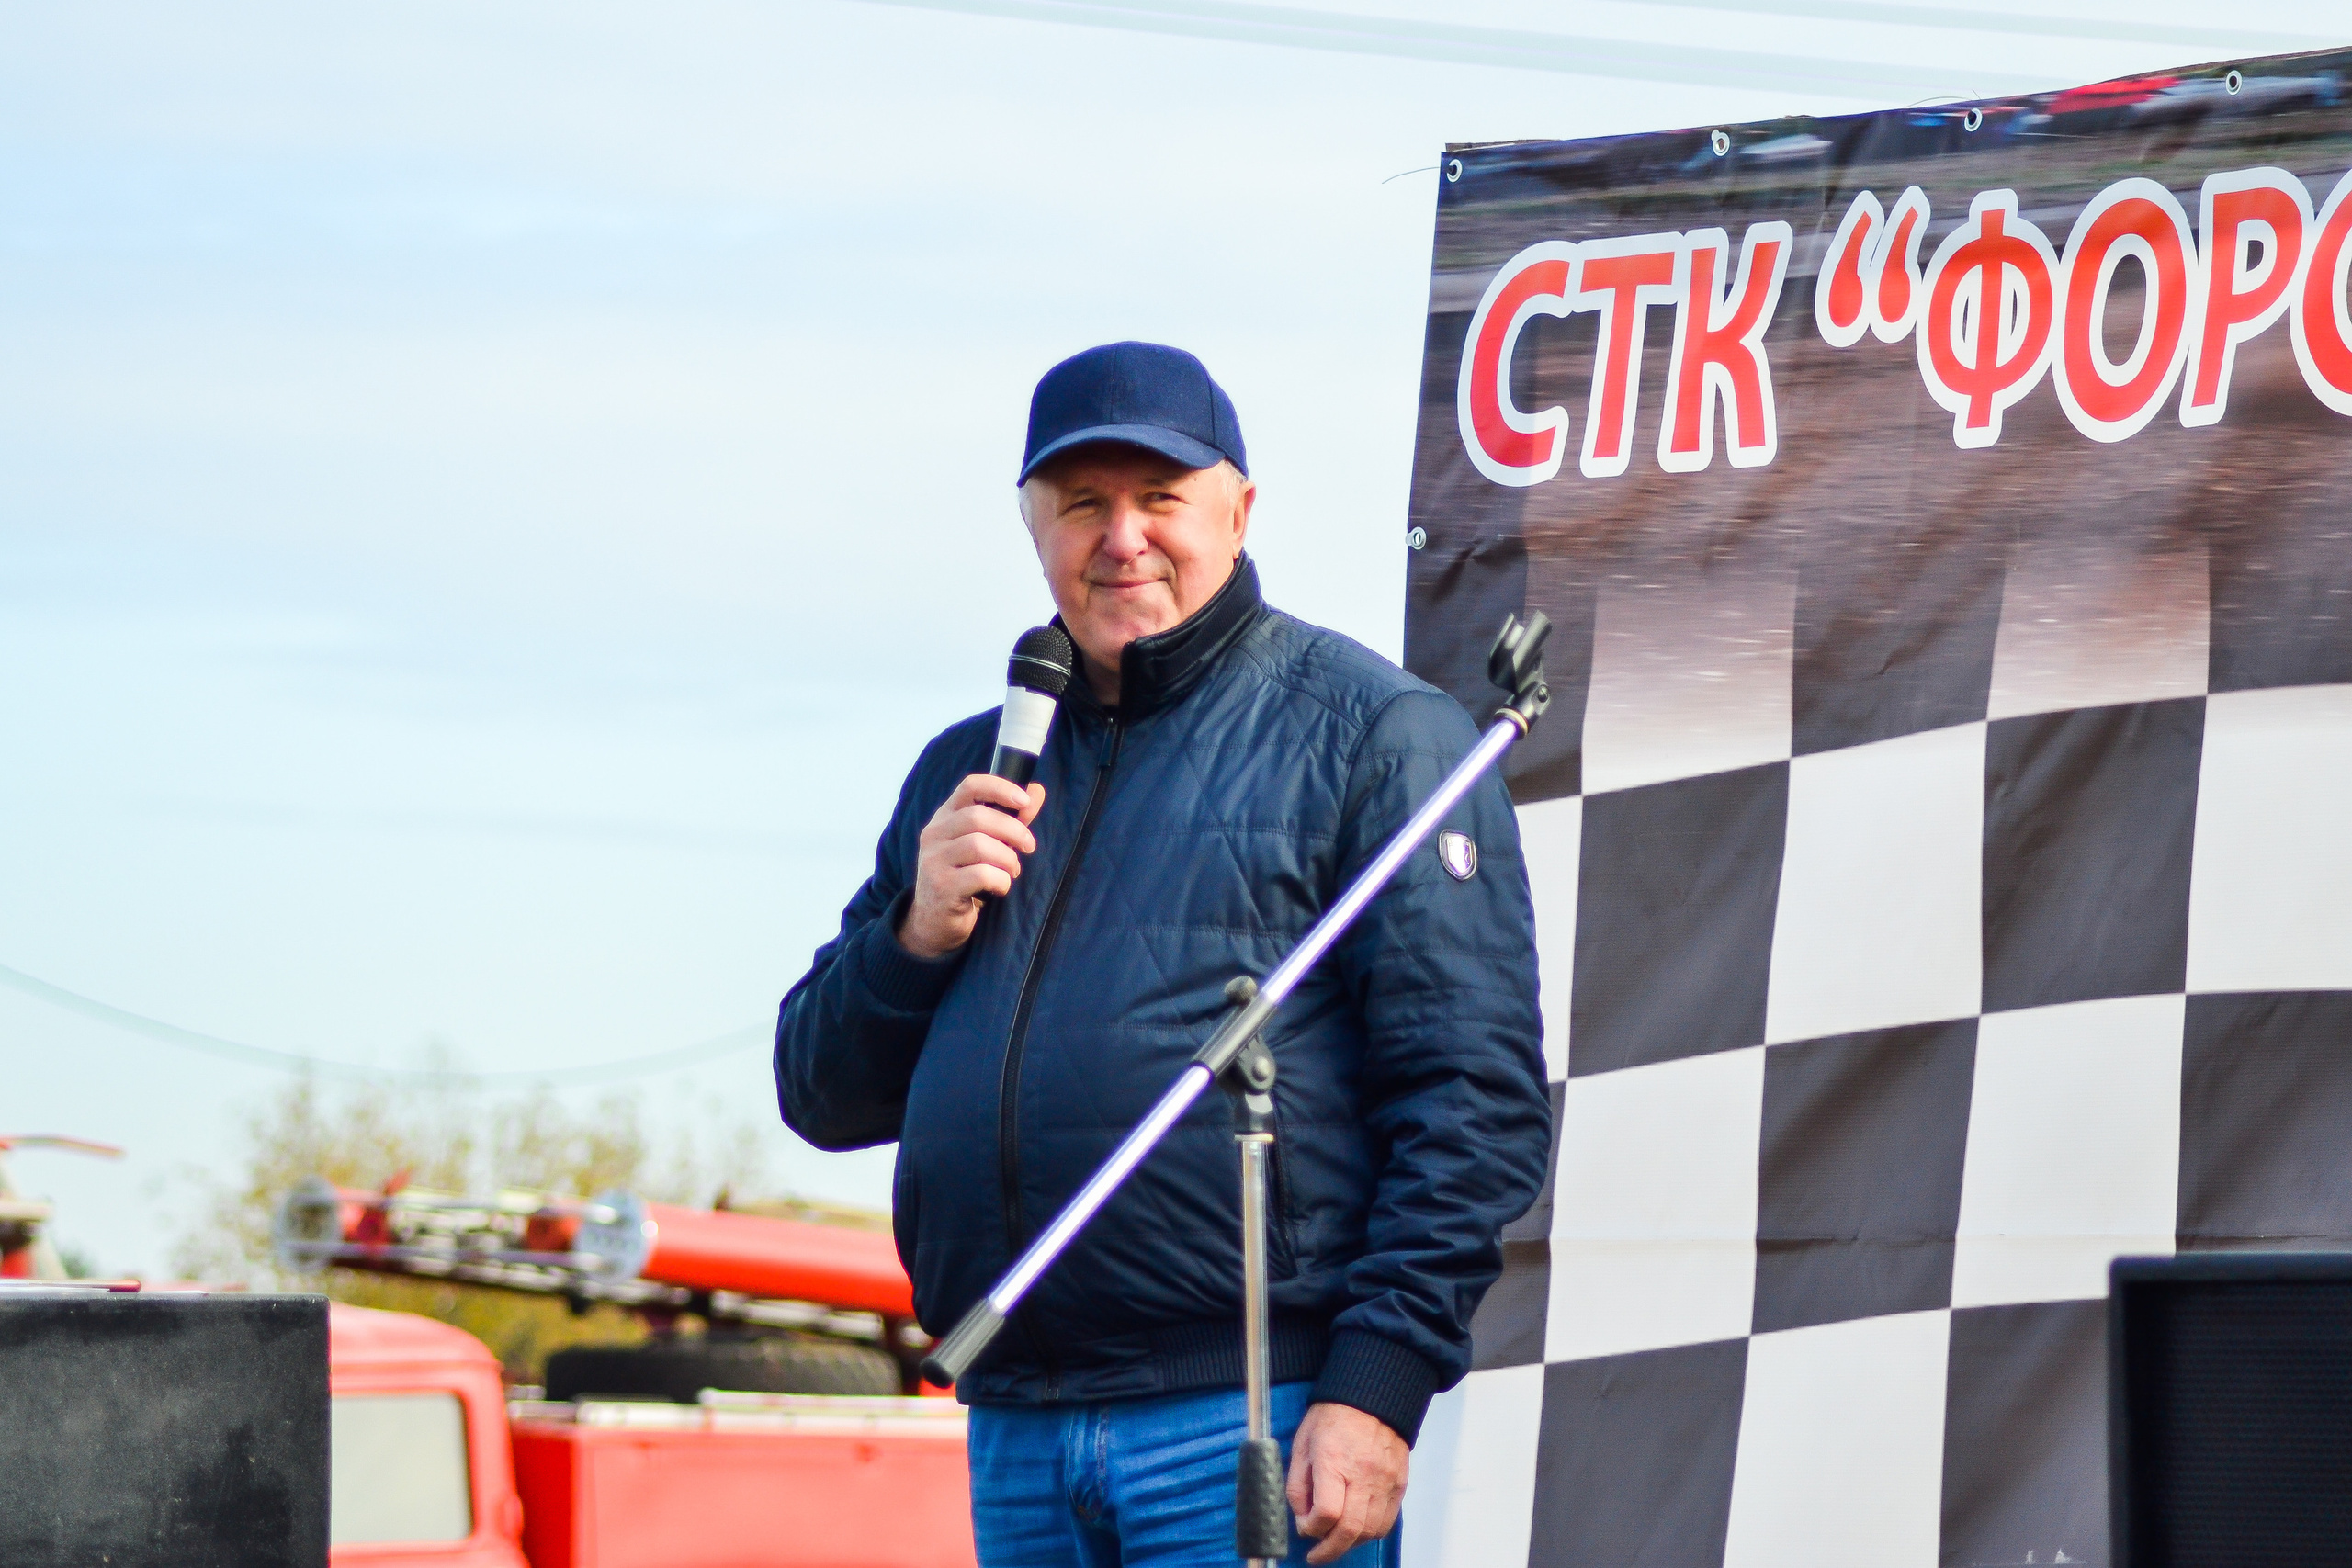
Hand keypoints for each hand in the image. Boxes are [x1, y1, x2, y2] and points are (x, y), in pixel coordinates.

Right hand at [897, 774, 1045, 959]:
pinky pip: (981, 875)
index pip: (970, 786)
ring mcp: (933, 860)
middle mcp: (934, 833)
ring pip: (979, 845)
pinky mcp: (941, 886)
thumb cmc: (966, 876)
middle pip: (978, 816)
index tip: (1025, 801)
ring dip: (1007, 859)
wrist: (935, 921)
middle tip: (1028, 847)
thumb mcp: (985, 844)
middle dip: (1013, 830)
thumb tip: (1037, 790)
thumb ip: (1010, 819)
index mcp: (945, 816)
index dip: (1000, 788)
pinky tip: (1000, 888)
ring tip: (1012, 871)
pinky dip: (1001, 881)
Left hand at [1286, 1401, 1408, 1564]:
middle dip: (1330, 1550)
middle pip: (1351, 1529)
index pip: (1327, 1512)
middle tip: (1317, 1555)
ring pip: (1370, 1530)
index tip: (1305, 1527)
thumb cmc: (1333, 1418)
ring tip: (1336, 1541)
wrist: (1371, 1398)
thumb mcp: (1302, 1445)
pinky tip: (1356, 1529)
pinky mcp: (1399, 1484)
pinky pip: (1387, 1521)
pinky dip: (1370, 1533)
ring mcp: (1385, 1480)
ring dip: (1350, 1543)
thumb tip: (1302, 1519)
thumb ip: (1298, 1485)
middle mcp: (1363, 1473)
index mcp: (1334, 1460)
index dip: (1312, 1528)